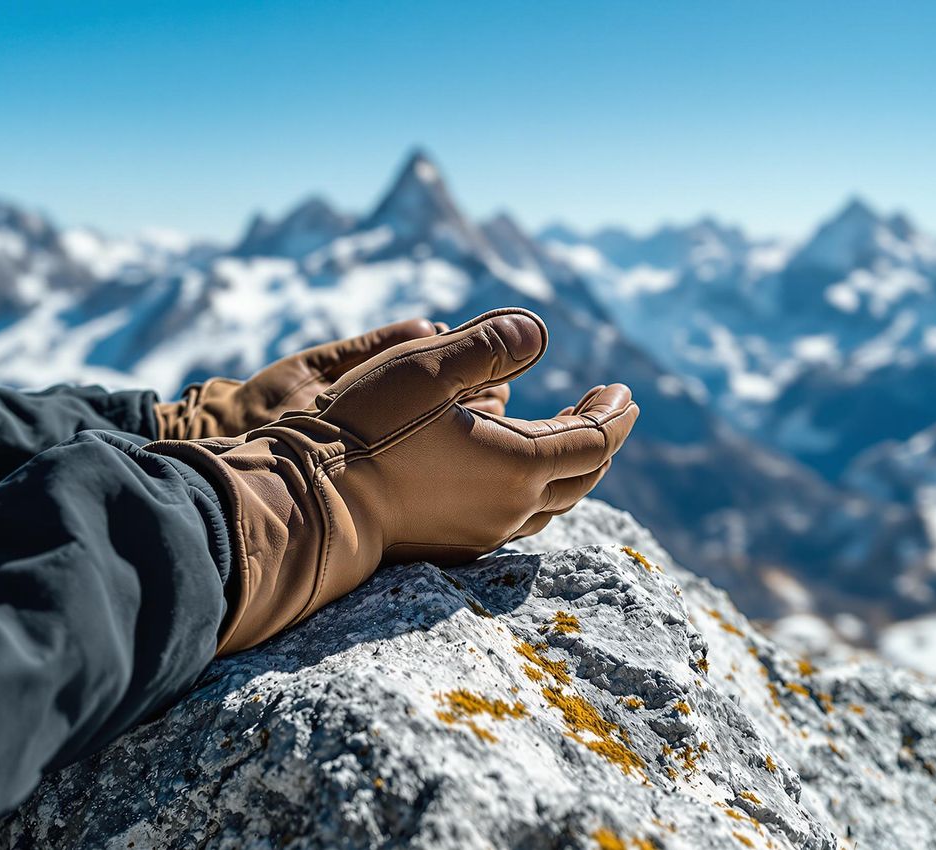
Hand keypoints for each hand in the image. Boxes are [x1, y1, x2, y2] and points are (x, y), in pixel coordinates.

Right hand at [149, 308, 638, 652]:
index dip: (616, 414)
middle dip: (602, 438)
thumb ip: (489, 346)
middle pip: (583, 476)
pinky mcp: (458, 544)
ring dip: (572, 467)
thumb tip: (541, 334)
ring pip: (553, 502)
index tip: (624, 390)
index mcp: (518, 465)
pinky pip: (520, 519)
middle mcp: (512, 506)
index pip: (595, 442)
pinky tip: (519, 473)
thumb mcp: (426, 367)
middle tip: (607, 407)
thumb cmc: (367, 431)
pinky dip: (538, 489)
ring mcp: (485, 531)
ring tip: (571, 436)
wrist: (311, 506)